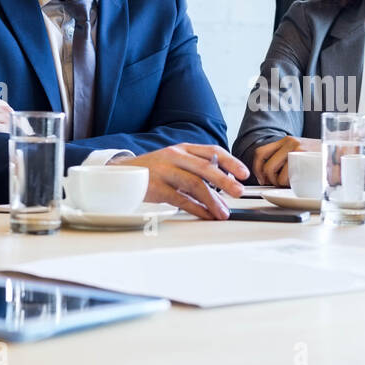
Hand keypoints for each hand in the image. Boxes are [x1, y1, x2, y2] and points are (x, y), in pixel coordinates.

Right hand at [115, 144, 248, 219]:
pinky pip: (181, 199)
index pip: (212, 151)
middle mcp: (175, 156)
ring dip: (212, 200)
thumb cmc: (152, 171)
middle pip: (206, 167)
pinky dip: (196, 209)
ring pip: (195, 184)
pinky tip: (206, 215)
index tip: (244, 173)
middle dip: (226, 181)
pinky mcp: (156, 187)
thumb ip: (196, 171)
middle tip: (239, 192)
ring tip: (223, 213)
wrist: (120, 175)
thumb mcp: (175, 163)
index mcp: (183, 149)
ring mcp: (165, 171)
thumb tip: (223, 189)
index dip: (230, 162)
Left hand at [252, 136, 318, 186]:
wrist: (342, 151)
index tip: (261, 178)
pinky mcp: (303, 157)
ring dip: (277, 183)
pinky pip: (286, 175)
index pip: (261, 152)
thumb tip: (270, 174)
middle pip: (265, 164)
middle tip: (274, 184)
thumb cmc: (322, 157)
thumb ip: (288, 158)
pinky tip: (295, 184)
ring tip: (288, 184)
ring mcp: (296, 149)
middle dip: (267, 179)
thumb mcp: (302, 153)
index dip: (256, 168)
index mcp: (287, 141)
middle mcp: (289, 142)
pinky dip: (286, 184)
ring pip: (274, 171)